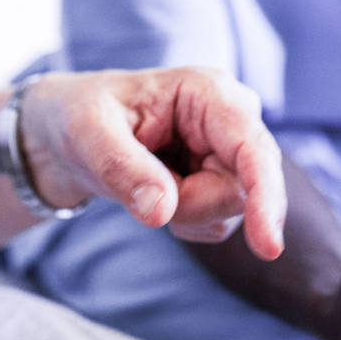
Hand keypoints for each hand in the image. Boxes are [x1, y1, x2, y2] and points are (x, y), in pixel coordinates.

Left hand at [17, 67, 286, 259]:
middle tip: (139, 189)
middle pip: (240, 190)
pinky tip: (159, 191)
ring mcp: (232, 151)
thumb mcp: (88, 133)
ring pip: (228, 211)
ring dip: (183, 212)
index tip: (268, 247)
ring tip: (144, 179)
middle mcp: (233, 119)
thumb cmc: (82, 116)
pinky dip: (184, 219)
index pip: (251, 148)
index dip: (265, 196)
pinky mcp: (226, 179)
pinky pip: (217, 222)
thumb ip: (123, 168)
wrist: (71, 132)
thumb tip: (162, 210)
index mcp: (208, 92)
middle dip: (191, 205)